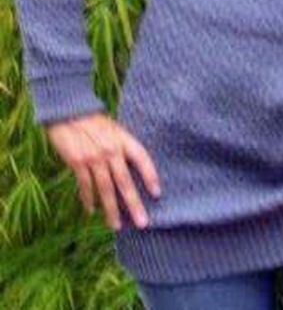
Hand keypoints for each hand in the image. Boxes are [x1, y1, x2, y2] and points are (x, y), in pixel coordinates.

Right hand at [44, 111, 161, 231]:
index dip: (150, 175)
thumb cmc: (95, 122)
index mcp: (123, 139)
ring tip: (116, 226)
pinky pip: (85, 186)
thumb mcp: (114, 129)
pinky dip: (88, 200)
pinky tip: (92, 211)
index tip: (157, 193)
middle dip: (134, 204)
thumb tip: (134, 169)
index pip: (142, 158)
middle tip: (143, 222)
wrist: (69, 112)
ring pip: (105, 189)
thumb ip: (123, 147)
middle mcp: (110, 150)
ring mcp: (93, 158)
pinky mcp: (77, 163)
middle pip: (124, 181)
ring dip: (111, 210)